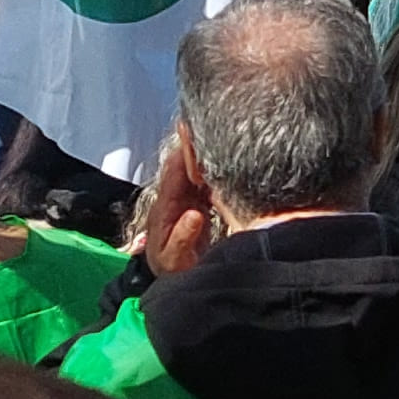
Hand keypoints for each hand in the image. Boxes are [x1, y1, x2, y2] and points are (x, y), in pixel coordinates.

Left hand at [136, 133, 220, 277]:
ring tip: (230, 134)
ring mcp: (186, 199)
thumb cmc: (170, 268)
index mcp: (165, 207)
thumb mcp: (173, 258)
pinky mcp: (198, 203)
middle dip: (199, 145)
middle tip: (219, 122)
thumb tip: (195, 215)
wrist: (171, 276)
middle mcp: (174, 197)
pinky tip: (233, 160)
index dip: (185, 152)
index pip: (174, 172)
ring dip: (210, 154)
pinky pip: (206, 181)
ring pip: (197, 170)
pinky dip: (217, 170)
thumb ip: (182, 238)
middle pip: (186, 164)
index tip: (197, 133)